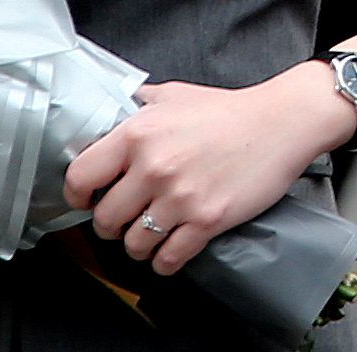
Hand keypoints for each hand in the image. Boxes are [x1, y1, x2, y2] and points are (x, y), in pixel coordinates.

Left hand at [61, 65, 355, 275]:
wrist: (278, 124)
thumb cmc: (226, 110)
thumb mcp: (170, 95)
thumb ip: (136, 106)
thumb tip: (108, 114)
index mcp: (136, 133)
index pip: (81, 176)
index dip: (77, 194)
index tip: (85, 199)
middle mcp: (153, 167)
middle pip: (105, 219)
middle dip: (109, 225)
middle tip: (120, 220)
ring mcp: (180, 197)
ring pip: (134, 244)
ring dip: (137, 245)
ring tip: (145, 236)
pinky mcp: (207, 221)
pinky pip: (168, 258)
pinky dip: (163, 261)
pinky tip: (167, 252)